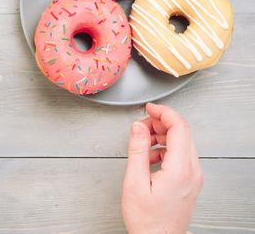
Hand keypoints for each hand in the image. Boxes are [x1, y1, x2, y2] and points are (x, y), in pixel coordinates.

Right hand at [122, 103, 203, 233]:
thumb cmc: (147, 219)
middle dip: (161, 122)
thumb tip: (137, 127)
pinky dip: (165, 147)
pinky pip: (181, 154)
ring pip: (182, 142)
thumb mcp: (134, 182)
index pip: (179, 127)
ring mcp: (193, 176)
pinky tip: (149, 155)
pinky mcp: (189, 180)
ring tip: (143, 140)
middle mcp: (192, 171)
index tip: (149, 108)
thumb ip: (137, 150)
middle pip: (183, 132)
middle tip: (141, 124)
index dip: (164, 112)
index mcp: (181, 169)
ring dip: (163, 134)